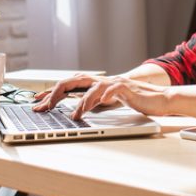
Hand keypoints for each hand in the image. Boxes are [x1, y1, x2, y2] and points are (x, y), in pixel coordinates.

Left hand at [32, 74, 172, 119]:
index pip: (69, 84)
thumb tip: (75, 109)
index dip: (51, 91)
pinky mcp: (126, 88)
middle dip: (56, 93)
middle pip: (74, 80)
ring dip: (81, 101)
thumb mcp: (108, 102)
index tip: (37, 102)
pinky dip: (103, 96)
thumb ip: (93, 102)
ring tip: (74, 115)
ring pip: (92, 87)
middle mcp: (102, 81)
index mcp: (96, 84)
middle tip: (44, 107)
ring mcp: (114, 83)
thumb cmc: (133, 100)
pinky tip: (98, 103)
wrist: (158, 98)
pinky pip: (112, 90)